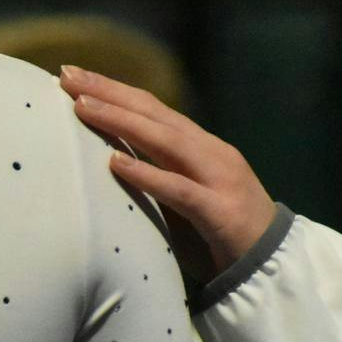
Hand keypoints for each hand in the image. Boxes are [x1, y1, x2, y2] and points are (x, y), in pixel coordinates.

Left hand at [60, 66, 276, 283]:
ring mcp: (219, 179)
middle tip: (67, 74)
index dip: (114, 90)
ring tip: (83, 107)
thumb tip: (109, 161)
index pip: (152, 109)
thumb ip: (158, 176)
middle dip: (110, 92)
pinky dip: (147, 175)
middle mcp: (210, 153)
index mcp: (200, 147)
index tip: (74, 75)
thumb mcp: (185, 197)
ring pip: (166, 141)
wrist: (275, 266)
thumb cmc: (221, 235)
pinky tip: (116, 164)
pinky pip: (178, 190)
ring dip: (121, 121)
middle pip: (154, 113)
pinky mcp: (221, 212)